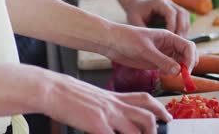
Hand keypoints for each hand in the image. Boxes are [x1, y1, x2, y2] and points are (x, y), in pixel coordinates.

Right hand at [42, 73, 171, 133]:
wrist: (52, 89)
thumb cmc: (67, 94)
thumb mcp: (92, 96)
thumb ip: (105, 105)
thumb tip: (110, 116)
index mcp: (113, 97)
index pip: (143, 99)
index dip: (159, 108)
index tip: (166, 116)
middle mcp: (114, 105)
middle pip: (147, 116)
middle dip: (155, 130)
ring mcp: (107, 115)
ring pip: (137, 131)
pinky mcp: (97, 125)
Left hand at [102, 24, 197, 73]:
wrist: (111, 42)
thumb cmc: (127, 39)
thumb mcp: (145, 49)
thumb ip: (162, 60)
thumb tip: (178, 71)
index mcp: (168, 36)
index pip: (188, 46)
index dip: (191, 58)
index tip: (186, 70)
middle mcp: (168, 45)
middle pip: (186, 55)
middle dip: (188, 66)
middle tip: (182, 76)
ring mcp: (162, 54)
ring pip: (179, 64)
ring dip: (179, 71)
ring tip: (170, 75)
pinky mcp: (155, 62)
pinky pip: (169, 69)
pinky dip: (170, 74)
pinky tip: (162, 74)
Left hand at [125, 0, 190, 36]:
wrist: (135, 5)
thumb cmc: (134, 13)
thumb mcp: (135, 22)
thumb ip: (144, 31)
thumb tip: (153, 43)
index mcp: (159, 2)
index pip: (171, 13)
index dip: (173, 26)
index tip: (171, 38)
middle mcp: (168, 2)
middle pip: (182, 13)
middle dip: (181, 29)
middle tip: (178, 42)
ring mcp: (174, 6)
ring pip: (185, 17)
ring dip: (184, 29)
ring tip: (180, 42)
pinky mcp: (176, 12)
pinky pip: (184, 20)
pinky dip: (183, 30)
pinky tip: (178, 40)